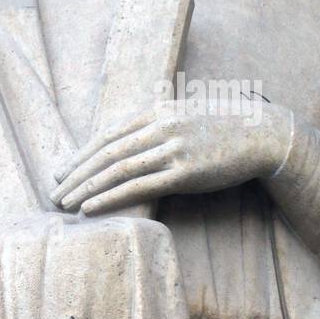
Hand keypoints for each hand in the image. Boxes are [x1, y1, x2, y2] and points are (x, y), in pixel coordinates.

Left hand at [51, 98, 293, 215]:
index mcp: (159, 110)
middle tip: (54, 191)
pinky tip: (91, 208)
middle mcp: (161, 126)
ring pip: (116, 170)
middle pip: (106, 152)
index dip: (82, 153)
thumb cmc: (229, 126)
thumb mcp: (190, 113)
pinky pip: (138, 187)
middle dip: (76, 173)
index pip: (109, 134)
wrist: (265, 134)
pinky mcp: (185, 173)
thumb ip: (163, 122)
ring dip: (85, 188)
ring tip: (64, 204)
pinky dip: (109, 197)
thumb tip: (139, 136)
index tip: (63, 169)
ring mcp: (172, 149)